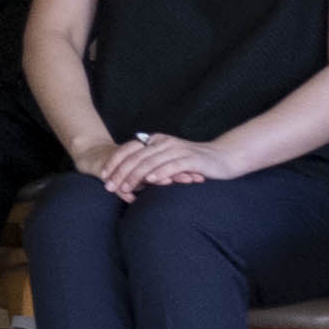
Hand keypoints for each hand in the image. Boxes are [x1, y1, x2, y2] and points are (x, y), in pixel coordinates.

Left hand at [94, 132, 225, 199]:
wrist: (225, 157)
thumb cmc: (195, 162)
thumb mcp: (169, 160)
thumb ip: (153, 164)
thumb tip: (132, 177)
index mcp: (157, 141)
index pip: (130, 151)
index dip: (114, 163)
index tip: (103, 177)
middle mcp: (164, 143)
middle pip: (136, 157)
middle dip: (120, 173)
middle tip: (109, 186)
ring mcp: (177, 150)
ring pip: (150, 162)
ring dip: (135, 176)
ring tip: (123, 187)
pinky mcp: (190, 159)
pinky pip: (171, 165)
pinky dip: (159, 173)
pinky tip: (150, 181)